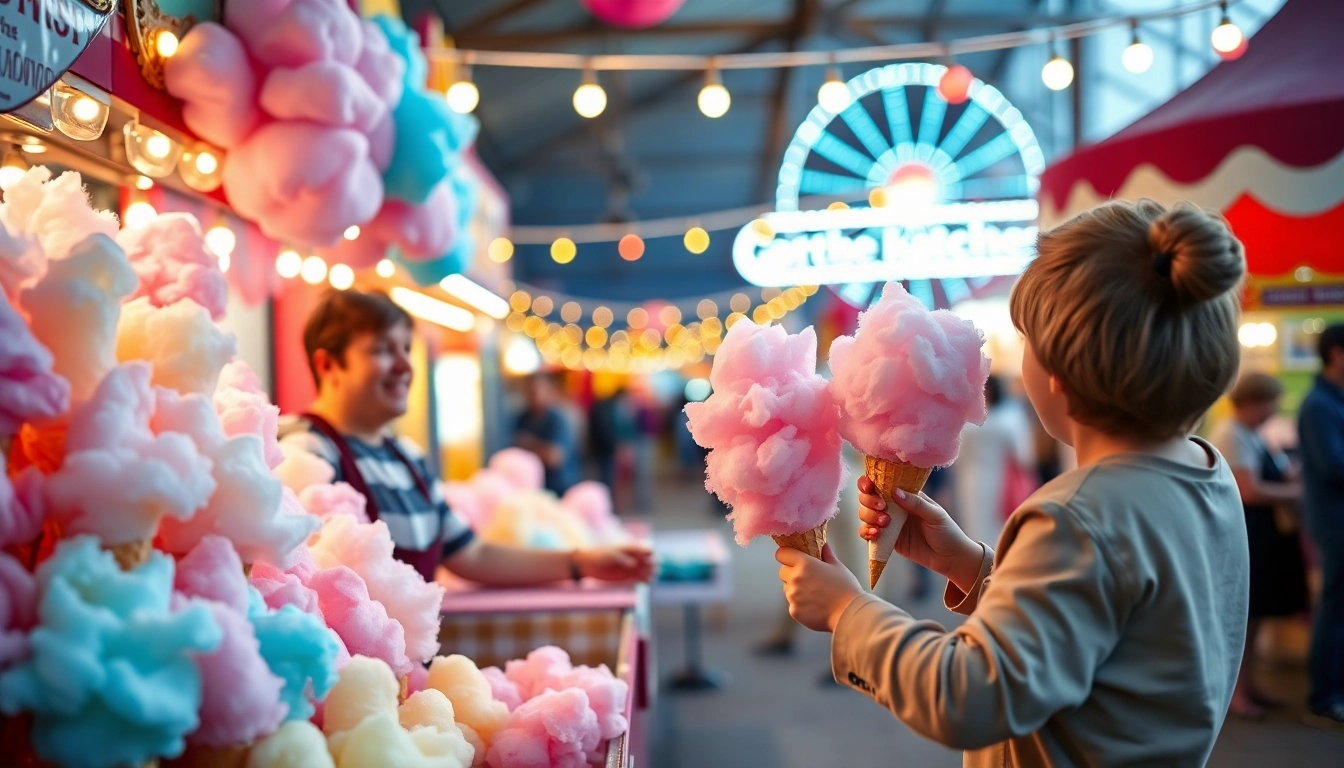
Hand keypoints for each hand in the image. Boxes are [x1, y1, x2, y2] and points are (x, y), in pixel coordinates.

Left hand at [574, 544, 654, 582]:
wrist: (589, 565)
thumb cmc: (600, 555)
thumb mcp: (611, 554)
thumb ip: (623, 558)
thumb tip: (633, 564)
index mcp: (632, 548)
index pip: (647, 548)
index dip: (651, 552)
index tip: (648, 558)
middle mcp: (635, 557)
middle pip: (651, 560)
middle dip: (653, 563)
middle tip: (649, 568)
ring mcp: (634, 568)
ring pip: (649, 570)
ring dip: (651, 573)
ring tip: (648, 577)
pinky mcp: (630, 578)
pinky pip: (643, 580)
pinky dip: (646, 581)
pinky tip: (645, 582)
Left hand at [776, 544, 863, 632]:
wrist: (849, 613)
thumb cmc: (846, 589)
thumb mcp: (838, 567)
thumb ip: (827, 555)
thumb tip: (824, 546)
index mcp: (804, 564)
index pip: (782, 554)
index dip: (786, 555)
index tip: (790, 557)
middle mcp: (795, 579)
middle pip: (782, 571)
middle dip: (791, 572)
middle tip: (806, 577)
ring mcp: (793, 596)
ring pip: (786, 588)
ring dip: (794, 588)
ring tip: (812, 593)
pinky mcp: (794, 611)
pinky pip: (792, 603)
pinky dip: (799, 603)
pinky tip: (813, 604)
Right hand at [857, 476, 982, 594]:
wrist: (949, 558)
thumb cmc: (946, 531)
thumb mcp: (935, 515)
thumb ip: (916, 503)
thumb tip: (895, 491)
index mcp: (906, 495)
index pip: (882, 483)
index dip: (870, 482)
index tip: (869, 487)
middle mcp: (894, 507)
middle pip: (868, 497)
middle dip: (869, 500)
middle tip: (881, 507)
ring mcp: (889, 523)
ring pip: (865, 514)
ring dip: (869, 516)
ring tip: (884, 524)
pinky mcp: (886, 539)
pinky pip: (868, 533)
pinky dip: (866, 532)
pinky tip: (875, 534)